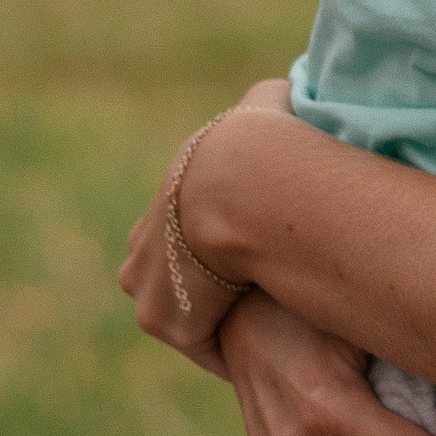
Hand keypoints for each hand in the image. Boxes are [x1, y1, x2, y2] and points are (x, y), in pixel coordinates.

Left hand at [117, 85, 304, 378]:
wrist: (240, 189)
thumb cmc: (265, 144)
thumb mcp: (269, 105)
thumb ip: (276, 99)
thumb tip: (292, 89)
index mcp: (167, 197)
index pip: (186, 231)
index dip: (222, 244)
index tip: (257, 255)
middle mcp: (143, 242)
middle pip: (173, 275)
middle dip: (205, 285)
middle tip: (258, 295)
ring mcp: (146, 284)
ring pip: (182, 310)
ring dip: (214, 317)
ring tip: (265, 326)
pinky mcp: (160, 319)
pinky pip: (199, 342)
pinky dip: (227, 345)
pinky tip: (264, 345)